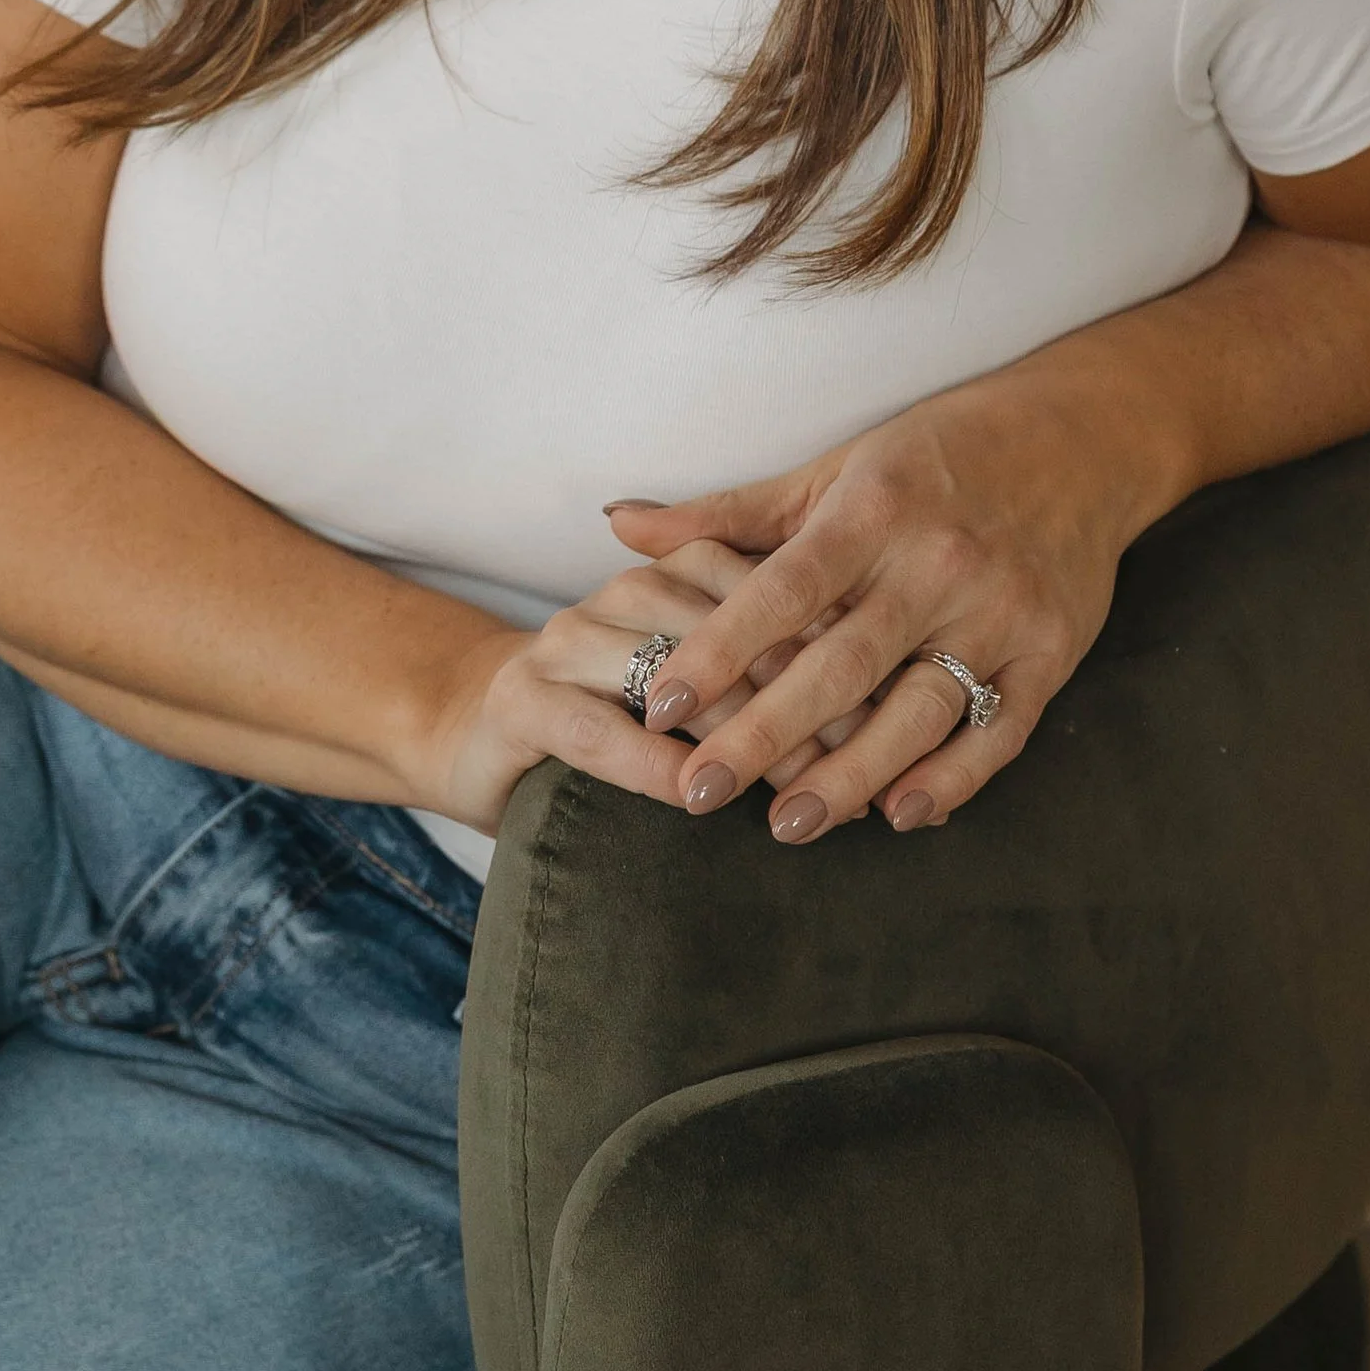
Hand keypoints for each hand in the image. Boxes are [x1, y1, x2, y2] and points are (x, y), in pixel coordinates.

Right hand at [415, 542, 875, 835]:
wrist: (469, 726)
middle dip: (805, 696)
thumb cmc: (613, 715)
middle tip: (866, 757)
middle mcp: (624, 591)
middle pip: (733, 628)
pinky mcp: (521, 700)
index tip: (900, 705)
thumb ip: (773, 689)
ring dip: (737, 731)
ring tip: (795, 787)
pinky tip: (695, 798)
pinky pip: (597, 727)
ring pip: (672, 670)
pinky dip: (650, 762)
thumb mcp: (695, 689)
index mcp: (674, 572)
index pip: (771, 589)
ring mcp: (567, 641)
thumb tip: (891, 736)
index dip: (837, 646)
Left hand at [605, 362, 1165, 844]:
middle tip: (699, 793)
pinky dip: (953, 778)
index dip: (720, 648)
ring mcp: (1000, 611)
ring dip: (853, 774)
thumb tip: (617, 522)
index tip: (662, 703)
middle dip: (767, 733)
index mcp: (874, 509)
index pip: (784, 590)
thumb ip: (728, 514)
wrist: (1082, 437)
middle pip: (842, 663)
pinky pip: (1000, 729)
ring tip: (788, 825)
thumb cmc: (937, 454)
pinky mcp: (1052, 651)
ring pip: (918, 708)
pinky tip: (901, 815)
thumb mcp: (834, 469)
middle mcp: (937, 563)